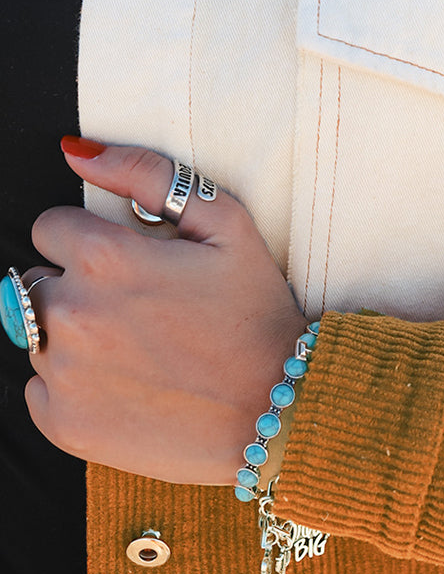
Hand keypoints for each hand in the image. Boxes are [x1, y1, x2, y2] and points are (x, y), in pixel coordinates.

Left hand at [23, 138, 305, 484]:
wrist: (275, 408)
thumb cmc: (255, 312)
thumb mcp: (224, 222)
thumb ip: (148, 174)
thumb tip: (79, 151)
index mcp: (104, 259)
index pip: (49, 228)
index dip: (90, 239)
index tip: (127, 263)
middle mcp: (71, 314)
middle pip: (38, 282)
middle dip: (78, 287)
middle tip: (139, 309)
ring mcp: (62, 373)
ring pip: (37, 335)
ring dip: (74, 336)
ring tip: (136, 348)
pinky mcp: (62, 422)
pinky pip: (40, 388)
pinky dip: (73, 385)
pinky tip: (127, 383)